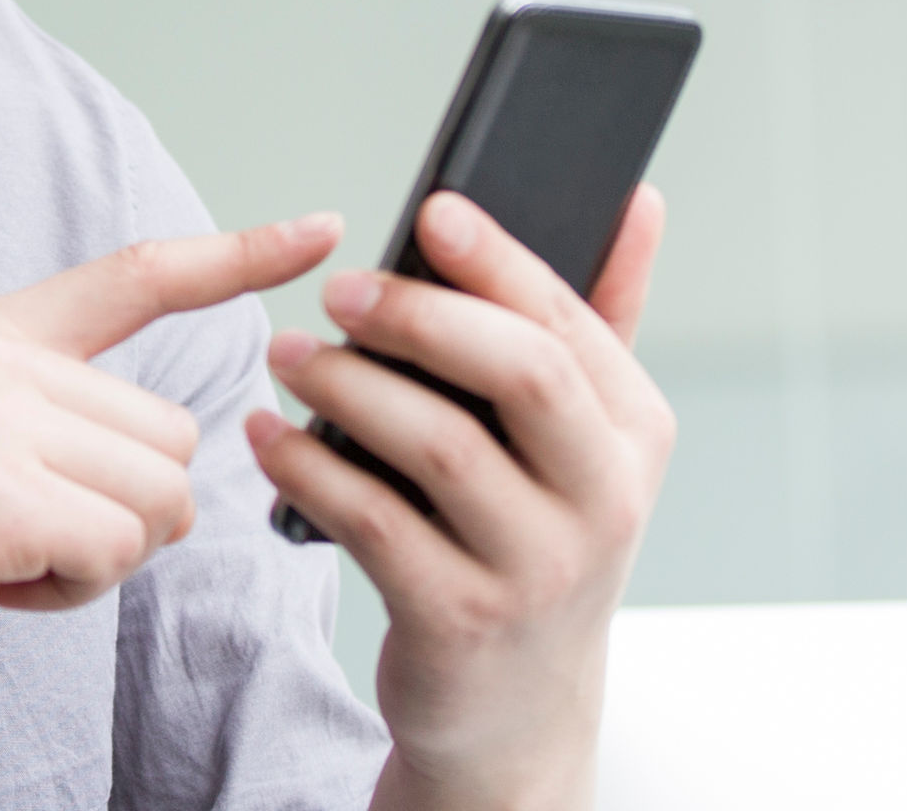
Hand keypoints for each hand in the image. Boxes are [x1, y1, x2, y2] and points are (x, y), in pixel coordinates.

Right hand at [0, 213, 344, 733]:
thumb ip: (52, 410)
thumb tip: (171, 450)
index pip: (137, 274)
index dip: (238, 253)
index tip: (323, 227)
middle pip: (172, 437)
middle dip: (118, 512)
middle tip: (13, 532)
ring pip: (157, 501)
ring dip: (95, 557)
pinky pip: (114, 552)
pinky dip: (65, 590)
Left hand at [248, 187, 674, 810]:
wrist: (516, 706)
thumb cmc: (538, 538)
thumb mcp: (590, 440)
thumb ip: (606, 315)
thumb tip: (638, 201)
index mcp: (636, 433)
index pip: (567, 322)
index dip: (498, 259)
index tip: (432, 212)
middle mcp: (604, 500)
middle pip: (520, 372)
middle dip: (421, 315)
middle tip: (338, 290)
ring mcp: (536, 566)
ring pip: (438, 444)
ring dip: (347, 386)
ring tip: (286, 355)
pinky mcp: (460, 619)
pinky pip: (373, 522)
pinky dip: (309, 468)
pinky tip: (268, 436)